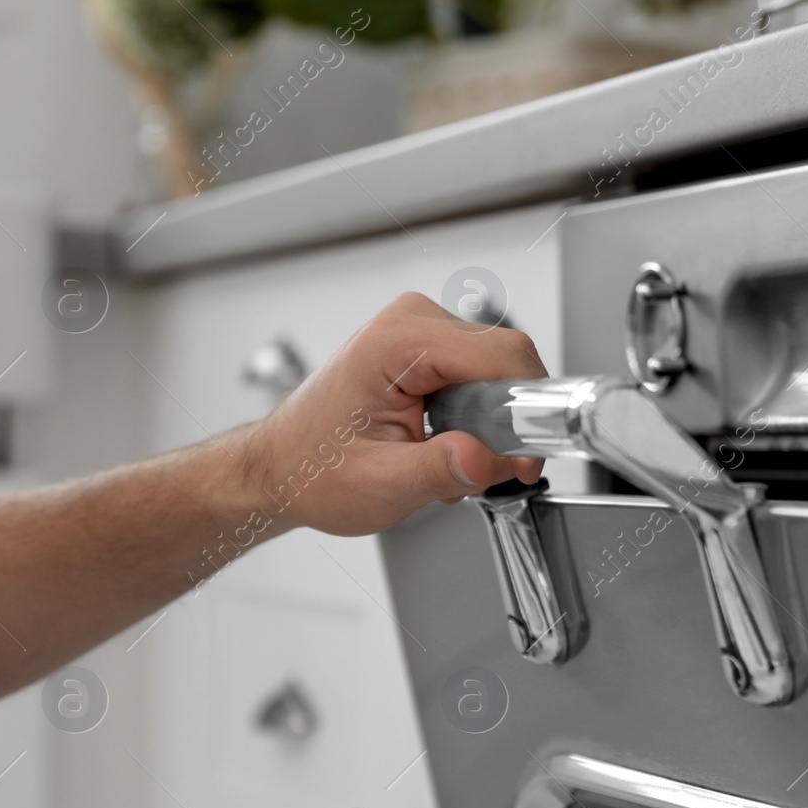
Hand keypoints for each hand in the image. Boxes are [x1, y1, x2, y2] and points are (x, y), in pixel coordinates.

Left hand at [238, 293, 546, 535]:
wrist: (281, 469)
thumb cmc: (312, 469)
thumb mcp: (381, 484)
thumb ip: (441, 470)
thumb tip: (492, 460)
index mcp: (396, 342)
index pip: (500, 356)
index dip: (525, 410)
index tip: (527, 457)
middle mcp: (411, 322)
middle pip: (506, 358)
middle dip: (509, 419)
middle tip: (489, 467)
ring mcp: (420, 331)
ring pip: (500, 368)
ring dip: (493, 422)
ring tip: (455, 458)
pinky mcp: (427, 348)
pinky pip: (482, 374)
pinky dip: (480, 415)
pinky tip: (450, 442)